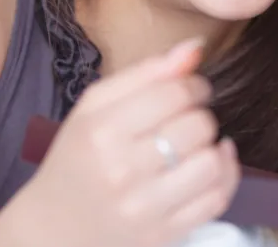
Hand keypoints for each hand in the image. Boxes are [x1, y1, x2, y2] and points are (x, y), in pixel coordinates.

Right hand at [0, 38, 239, 246]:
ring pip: (211, 164)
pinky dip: (223, 178)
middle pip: (197, 126)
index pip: (174, 93)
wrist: (54, 226)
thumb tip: (195, 48)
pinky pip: (216, 200)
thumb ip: (145, 73)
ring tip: (197, 145)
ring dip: (213, 148)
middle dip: (200, 115)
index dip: (194, 85)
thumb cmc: (78, 158)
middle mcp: (122, 170)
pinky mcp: (161, 234)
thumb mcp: (93, 107)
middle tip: (188, 119)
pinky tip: (209, 167)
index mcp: (102, 131)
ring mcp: (143, 207)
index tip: (191, 90)